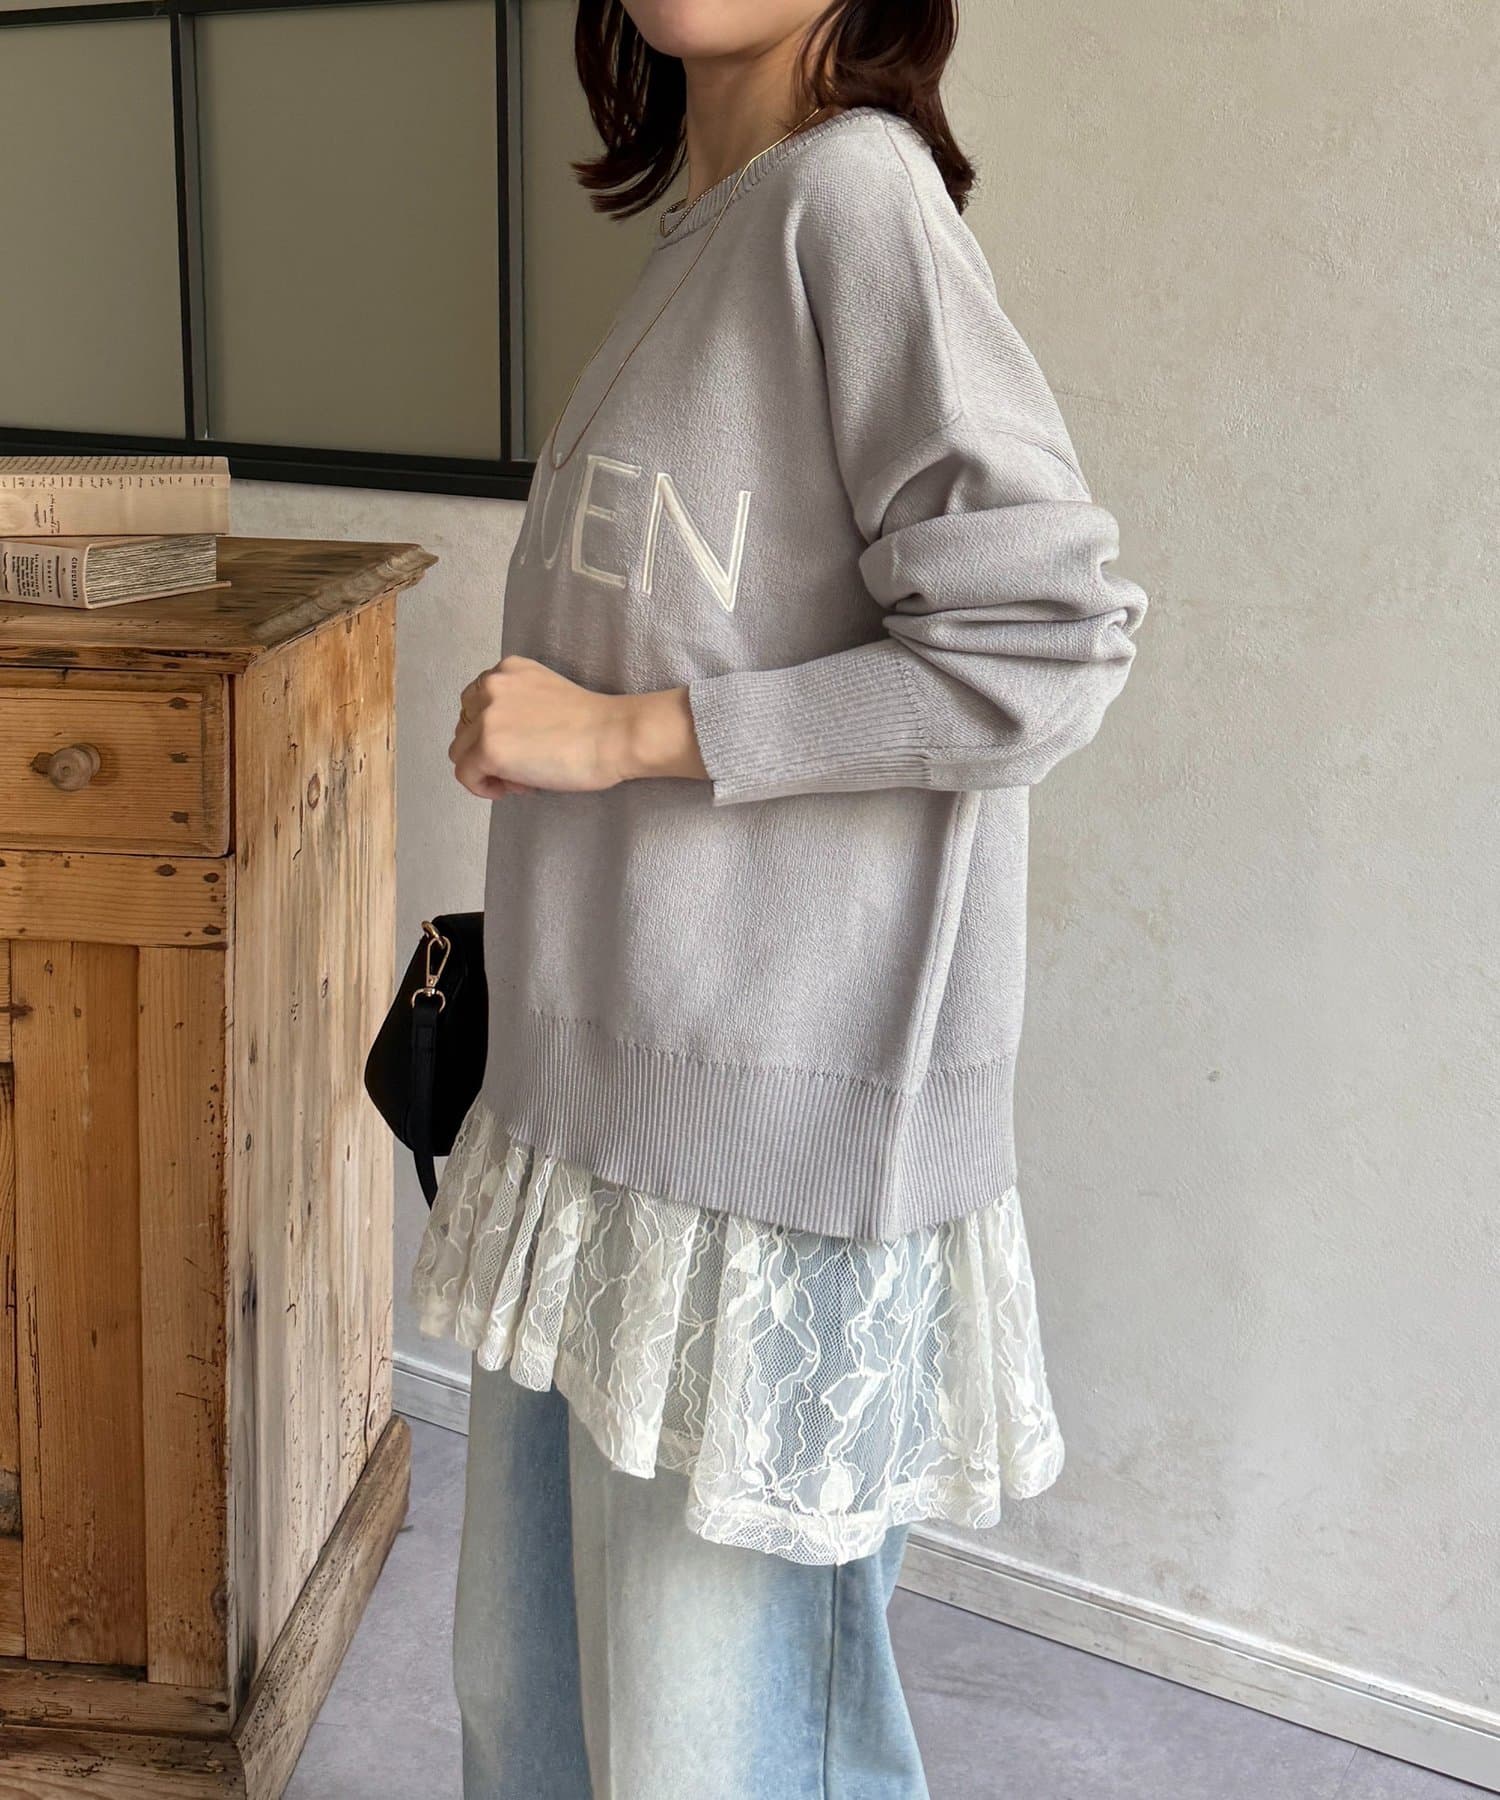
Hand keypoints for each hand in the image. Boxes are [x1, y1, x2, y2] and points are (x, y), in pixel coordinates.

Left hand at [448, 655, 707, 800]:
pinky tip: (512, 789)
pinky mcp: (488, 749)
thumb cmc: (595, 723)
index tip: (518, 746)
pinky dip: (482, 787)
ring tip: (520, 778)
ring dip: (485, 769)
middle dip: (486, 749)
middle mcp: (491, 686)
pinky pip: (465, 775)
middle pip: (464, 727)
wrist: (614, 735)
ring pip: (460, 752)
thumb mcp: (547, 694)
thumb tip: (499, 742)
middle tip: (523, 766)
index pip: (475, 703)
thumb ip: (518, 705)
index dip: (492, 730)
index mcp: (508, 670)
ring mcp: (487, 718)